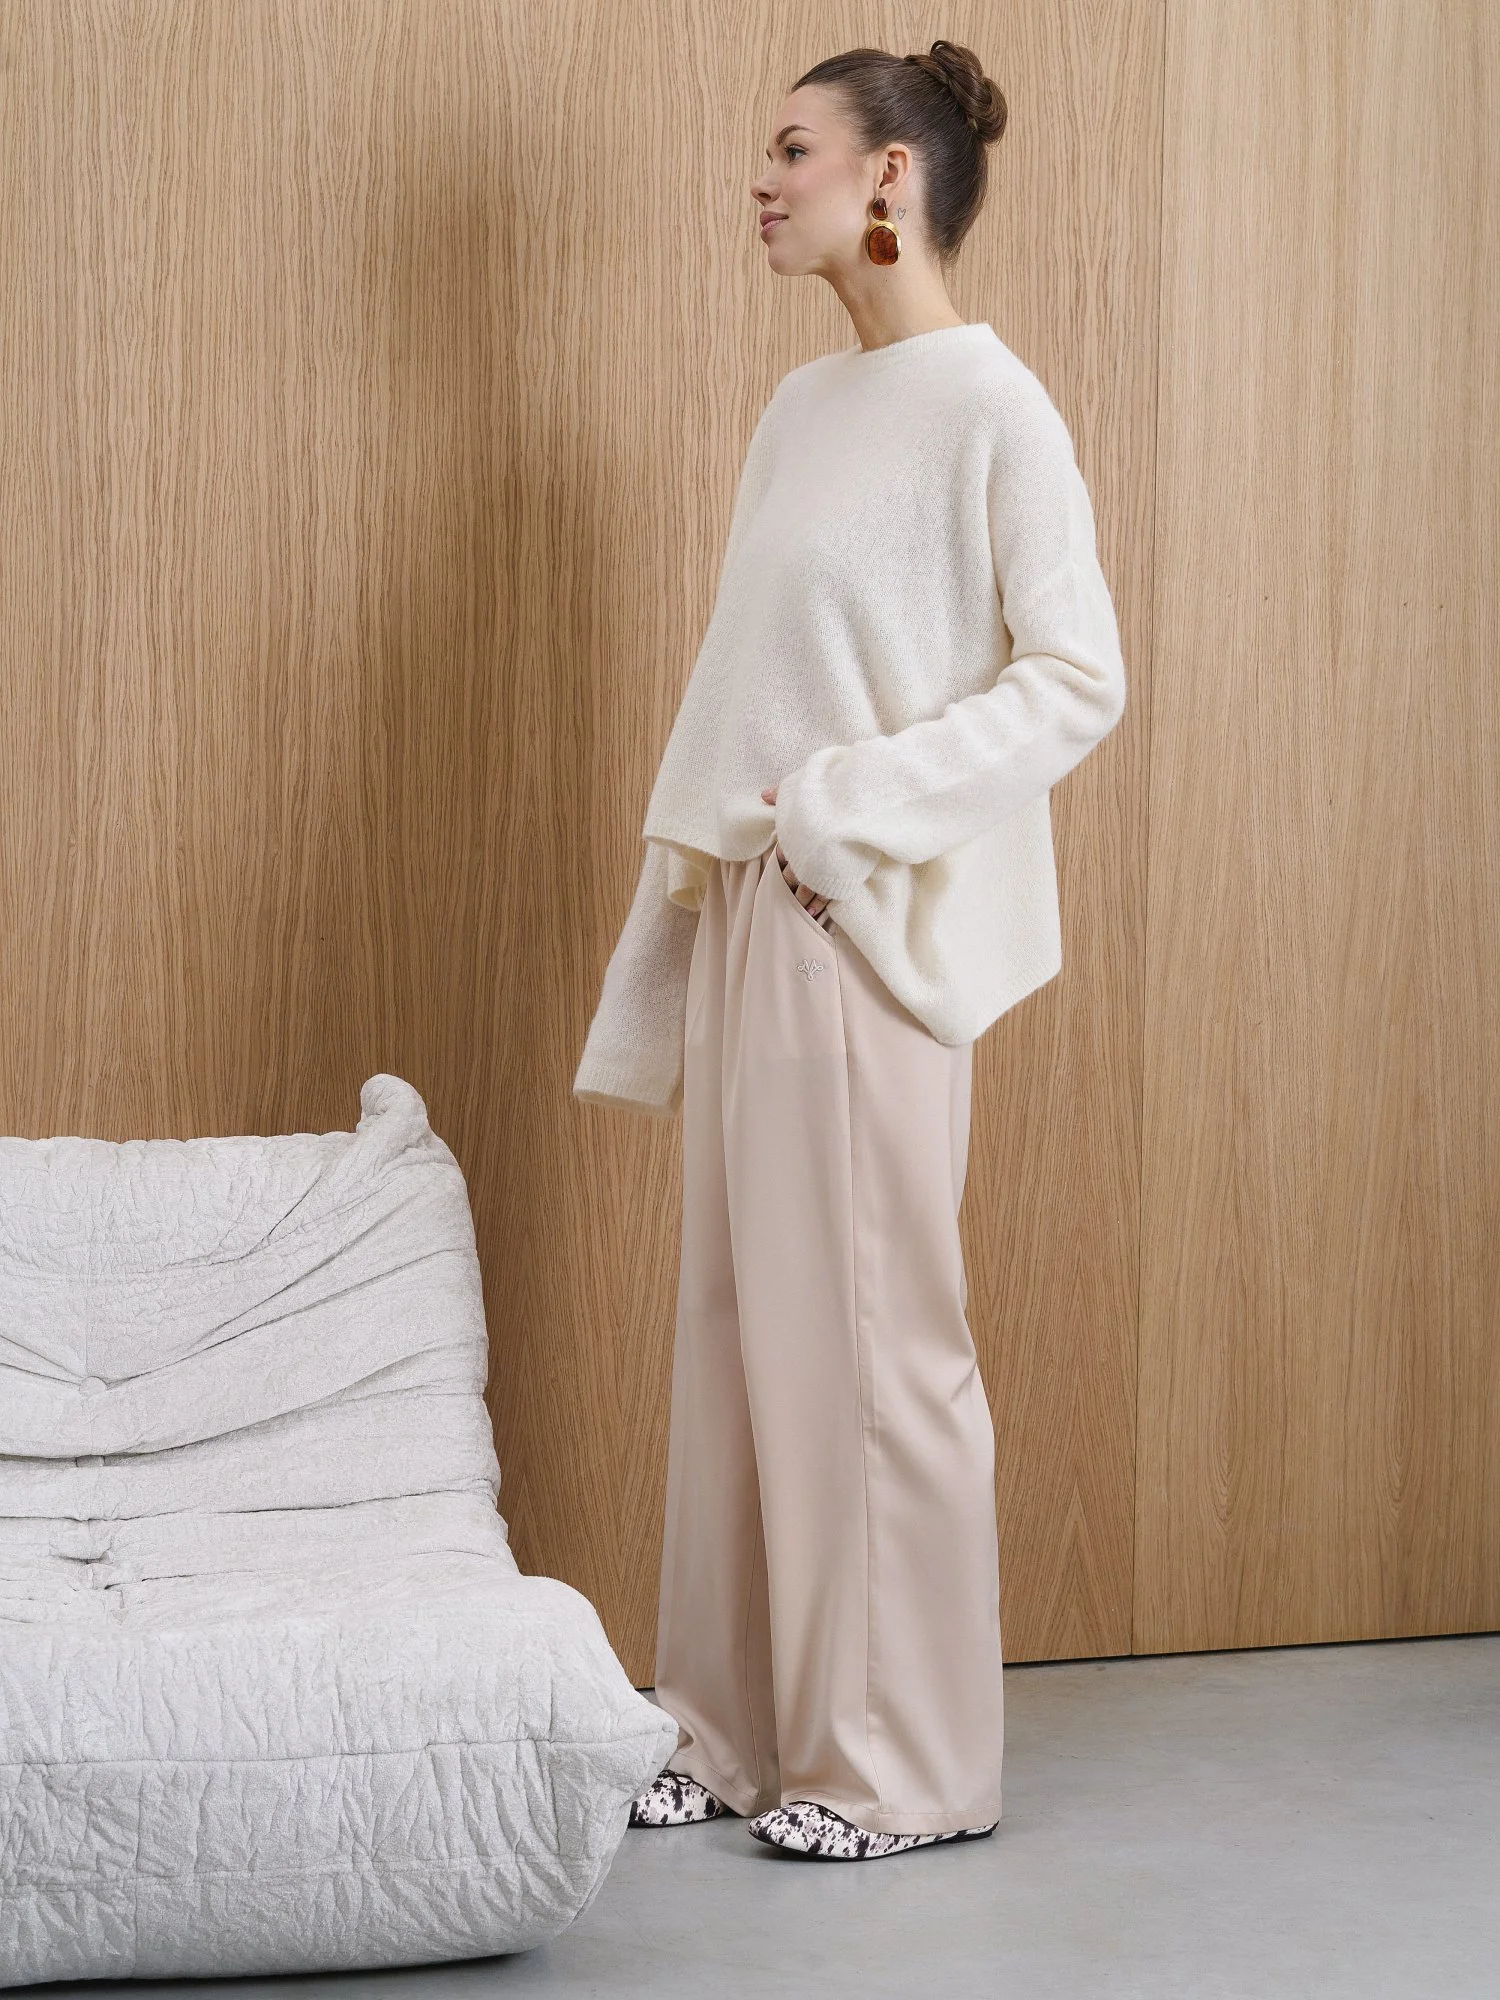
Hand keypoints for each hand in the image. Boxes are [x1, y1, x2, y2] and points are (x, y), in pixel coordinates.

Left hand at [760, 784, 832, 923]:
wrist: (868, 806)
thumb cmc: (837, 797)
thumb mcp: (808, 791)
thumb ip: (784, 795)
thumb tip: (763, 795)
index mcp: (802, 834)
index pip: (785, 852)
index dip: (780, 860)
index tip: (778, 864)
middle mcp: (812, 853)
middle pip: (794, 873)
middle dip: (787, 882)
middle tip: (781, 893)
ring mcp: (828, 866)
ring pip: (808, 887)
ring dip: (800, 898)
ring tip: (796, 907)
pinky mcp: (845, 875)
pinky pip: (829, 895)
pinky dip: (819, 904)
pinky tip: (812, 912)